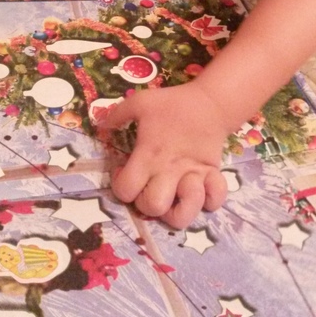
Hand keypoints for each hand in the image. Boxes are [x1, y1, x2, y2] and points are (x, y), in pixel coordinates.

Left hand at [104, 82, 228, 227]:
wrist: (210, 101)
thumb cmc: (173, 103)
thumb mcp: (140, 102)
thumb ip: (116, 114)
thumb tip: (99, 125)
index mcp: (150, 155)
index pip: (126, 190)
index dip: (120, 186)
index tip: (125, 171)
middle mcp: (170, 171)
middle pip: (153, 208)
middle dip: (146, 203)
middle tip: (149, 186)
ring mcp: (194, 175)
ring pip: (184, 215)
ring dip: (177, 211)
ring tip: (174, 196)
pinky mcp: (212, 175)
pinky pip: (216, 200)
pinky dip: (209, 201)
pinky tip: (201, 190)